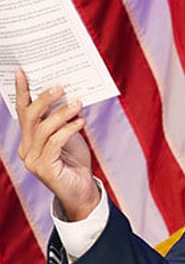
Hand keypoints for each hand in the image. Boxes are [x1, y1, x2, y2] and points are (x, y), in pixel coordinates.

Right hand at [15, 71, 99, 220]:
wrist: (82, 190)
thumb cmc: (75, 162)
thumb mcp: (70, 135)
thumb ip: (64, 119)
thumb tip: (70, 95)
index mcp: (29, 139)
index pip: (23, 111)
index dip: (22, 92)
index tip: (22, 72)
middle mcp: (26, 148)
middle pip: (30, 117)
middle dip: (44, 99)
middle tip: (60, 86)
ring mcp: (32, 160)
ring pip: (43, 129)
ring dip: (61, 113)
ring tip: (77, 104)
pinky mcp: (44, 168)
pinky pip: (54, 143)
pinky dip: (68, 130)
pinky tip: (80, 122)